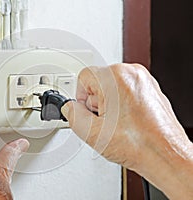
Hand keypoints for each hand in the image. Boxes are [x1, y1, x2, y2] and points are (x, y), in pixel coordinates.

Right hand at [61, 64, 192, 198]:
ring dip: (109, 102)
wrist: (164, 154)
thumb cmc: (138, 144)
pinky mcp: (150, 87)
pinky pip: (126, 89)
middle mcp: (131, 73)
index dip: (81, 96)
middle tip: (104, 120)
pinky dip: (122, 102)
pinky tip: (126, 120)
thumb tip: (69, 108)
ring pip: (112, 85)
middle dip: (96, 101)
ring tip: (117, 122)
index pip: (84, 76)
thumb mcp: (91, 133)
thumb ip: (72, 115)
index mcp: (115, 78)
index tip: (88, 111)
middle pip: (98, 80)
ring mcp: (143, 79)